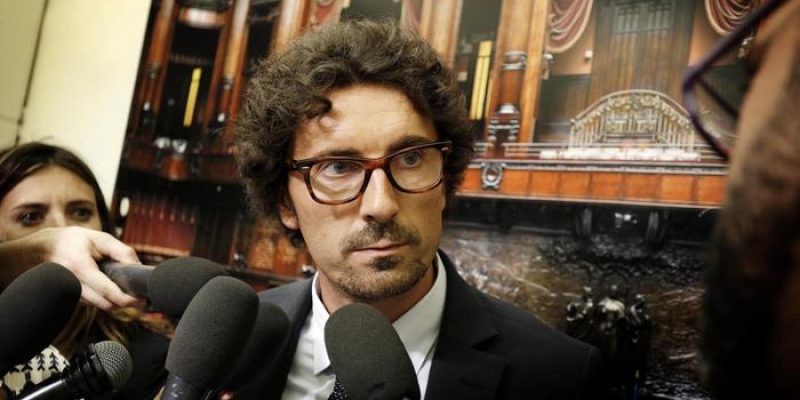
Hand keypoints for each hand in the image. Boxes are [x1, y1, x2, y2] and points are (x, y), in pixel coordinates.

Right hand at [24, 227, 139, 309]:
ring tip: (123, 288)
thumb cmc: (74, 240)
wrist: (44, 247)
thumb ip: (122, 251)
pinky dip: (103, 298)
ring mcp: (69, 292)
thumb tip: (138, 267)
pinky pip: (92, 302)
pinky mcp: (70, 297)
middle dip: (124, 302)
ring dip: (114, 301)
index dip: (126, 298)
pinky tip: (107, 286)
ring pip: (99, 305)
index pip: (106, 291)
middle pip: (104, 304)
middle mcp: (72, 283)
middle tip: (138, 297)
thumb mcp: (100, 238)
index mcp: (80, 266)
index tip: (140, 299)